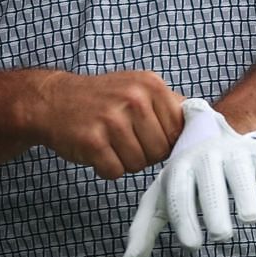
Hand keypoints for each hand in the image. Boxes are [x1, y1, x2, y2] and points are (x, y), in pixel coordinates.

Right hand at [28, 69, 185, 179]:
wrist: (51, 100)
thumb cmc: (100, 100)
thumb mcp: (136, 88)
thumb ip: (169, 106)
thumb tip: (204, 128)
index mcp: (150, 85)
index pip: (179, 132)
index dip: (163, 139)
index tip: (144, 131)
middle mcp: (133, 98)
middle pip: (160, 151)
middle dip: (143, 153)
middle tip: (121, 137)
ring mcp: (111, 119)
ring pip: (138, 165)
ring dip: (123, 161)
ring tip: (107, 142)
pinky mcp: (92, 140)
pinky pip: (114, 172)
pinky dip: (105, 168)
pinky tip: (95, 150)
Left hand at [121, 98, 255, 256]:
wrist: (208, 132)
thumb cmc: (183, 180)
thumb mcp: (160, 199)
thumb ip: (143, 231)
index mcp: (178, 169)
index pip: (179, 194)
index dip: (185, 218)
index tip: (192, 244)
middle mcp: (205, 158)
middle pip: (210, 184)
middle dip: (215, 208)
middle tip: (220, 234)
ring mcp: (233, 153)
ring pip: (241, 173)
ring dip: (246, 194)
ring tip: (249, 217)